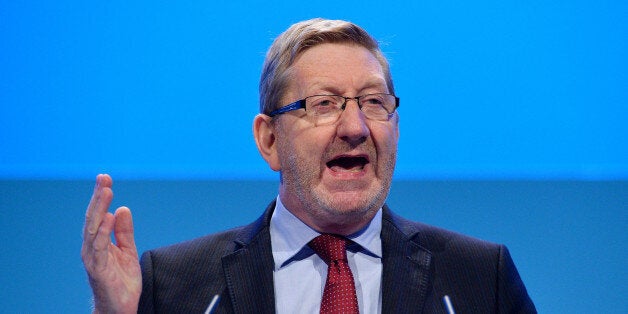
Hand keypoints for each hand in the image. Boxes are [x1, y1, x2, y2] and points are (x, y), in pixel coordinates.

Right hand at [81, 174, 140, 312]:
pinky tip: (108, 217)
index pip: (98, 214)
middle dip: (98, 197)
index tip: (105, 178)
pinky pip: (99, 247)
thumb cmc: (122, 281)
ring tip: (106, 192)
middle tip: (104, 178)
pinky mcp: (98, 269)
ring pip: (93, 229)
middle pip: (93, 217)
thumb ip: (124, 232)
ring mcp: (93, 258)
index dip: (100, 197)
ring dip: (99, 209)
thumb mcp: (128, 251)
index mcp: (98, 242)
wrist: (120, 308)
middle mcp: (92, 247)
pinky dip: (102, 231)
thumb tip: (123, 209)